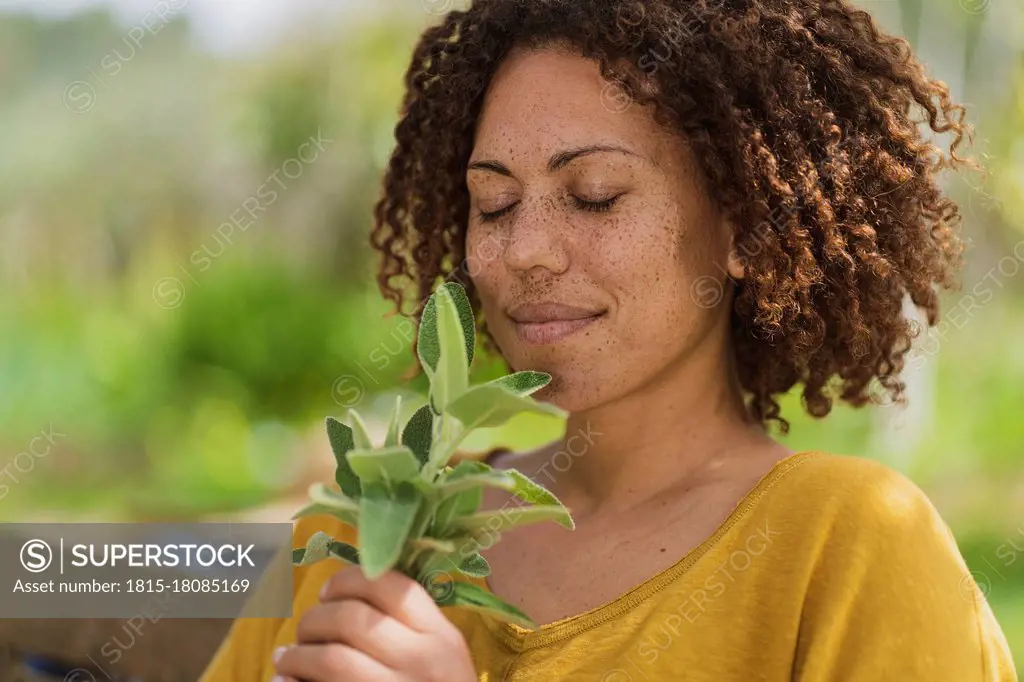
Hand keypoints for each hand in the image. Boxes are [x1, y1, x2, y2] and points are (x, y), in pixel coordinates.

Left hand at [271, 566, 476, 681]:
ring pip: (330, 657)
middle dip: (315, 618)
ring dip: (297, 654)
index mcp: (439, 636)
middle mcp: (419, 661)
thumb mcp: (441, 653)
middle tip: (306, 629)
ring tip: (289, 657)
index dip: (348, 580)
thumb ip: (409, 624)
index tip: (329, 592)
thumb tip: (340, 596)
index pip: (389, 586)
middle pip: (352, 618)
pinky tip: (285, 680)